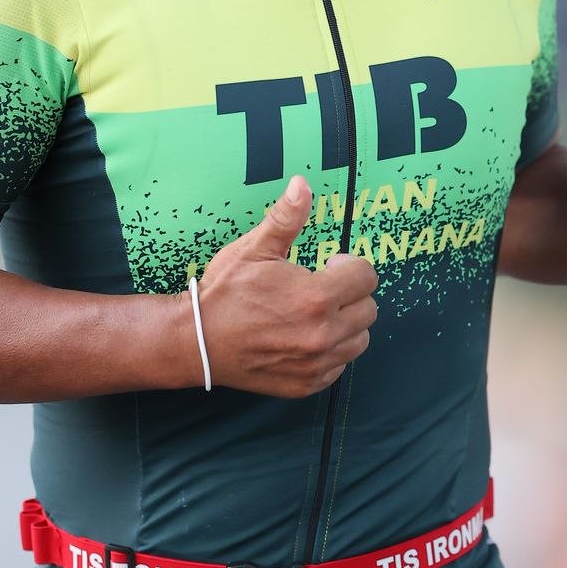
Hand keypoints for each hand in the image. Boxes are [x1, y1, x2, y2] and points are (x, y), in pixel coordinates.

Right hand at [195, 175, 378, 396]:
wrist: (197, 341)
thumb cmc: (225, 292)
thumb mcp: (254, 248)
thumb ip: (285, 217)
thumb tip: (303, 183)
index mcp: (316, 298)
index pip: (366, 277)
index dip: (349, 265)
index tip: (329, 263)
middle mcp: (323, 335)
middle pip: (369, 309)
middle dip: (350, 293)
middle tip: (321, 287)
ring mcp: (317, 363)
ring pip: (360, 340)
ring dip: (346, 323)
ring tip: (316, 313)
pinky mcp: (307, 384)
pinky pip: (340, 365)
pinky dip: (331, 351)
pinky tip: (305, 337)